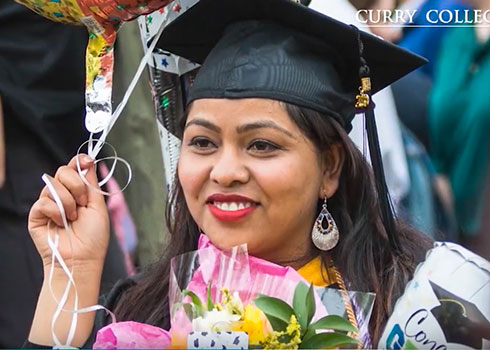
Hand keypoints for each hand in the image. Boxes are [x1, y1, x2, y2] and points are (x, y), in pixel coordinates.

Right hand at [28, 154, 109, 269]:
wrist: (82, 258)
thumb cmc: (94, 237)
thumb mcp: (98, 206)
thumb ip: (91, 184)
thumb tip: (88, 161)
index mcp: (78, 192)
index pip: (74, 168)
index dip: (79, 160)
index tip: (87, 160)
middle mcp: (63, 195)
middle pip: (63, 171)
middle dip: (77, 184)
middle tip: (83, 203)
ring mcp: (49, 204)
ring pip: (53, 184)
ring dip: (68, 201)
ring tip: (73, 217)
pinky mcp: (36, 215)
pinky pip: (43, 202)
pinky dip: (56, 211)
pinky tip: (61, 222)